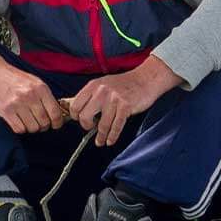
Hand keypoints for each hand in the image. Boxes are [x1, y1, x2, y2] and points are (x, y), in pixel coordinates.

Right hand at [0, 57, 65, 134]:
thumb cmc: (15, 78)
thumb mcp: (35, 82)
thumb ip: (45, 96)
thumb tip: (57, 113)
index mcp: (40, 88)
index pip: (55, 112)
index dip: (57, 122)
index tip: (56, 125)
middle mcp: (30, 96)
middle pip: (44, 122)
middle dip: (44, 126)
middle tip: (40, 123)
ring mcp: (17, 104)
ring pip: (32, 128)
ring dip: (32, 127)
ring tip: (29, 121)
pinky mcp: (6, 111)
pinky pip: (19, 129)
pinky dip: (21, 128)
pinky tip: (19, 121)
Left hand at [66, 58, 180, 145]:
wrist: (145, 79)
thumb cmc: (124, 83)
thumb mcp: (103, 84)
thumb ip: (90, 95)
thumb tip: (75, 109)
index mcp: (93, 86)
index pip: (75, 105)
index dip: (76, 116)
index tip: (81, 120)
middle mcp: (101, 92)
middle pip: (84, 116)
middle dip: (87, 126)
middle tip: (91, 128)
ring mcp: (114, 99)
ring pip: (102, 125)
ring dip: (101, 136)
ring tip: (100, 142)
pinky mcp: (126, 107)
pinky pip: (116, 126)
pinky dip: (112, 136)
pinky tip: (110, 141)